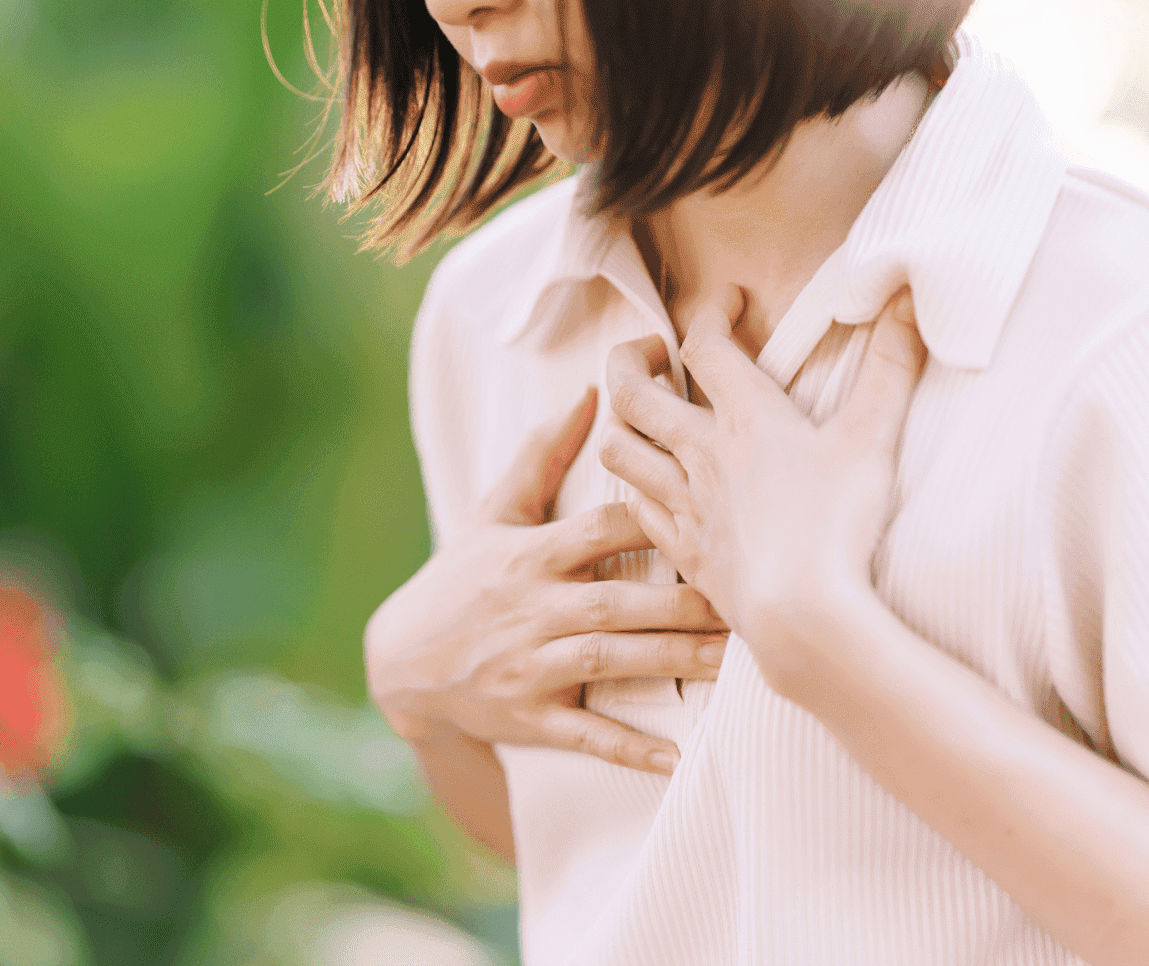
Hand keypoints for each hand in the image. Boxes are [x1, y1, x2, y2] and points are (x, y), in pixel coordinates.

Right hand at [366, 387, 727, 773]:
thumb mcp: (493, 513)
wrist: (400, 663)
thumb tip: (591, 392)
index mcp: (529, 555)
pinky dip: (629, 747)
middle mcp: (531, 609)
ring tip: (733, 663)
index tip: (711, 514)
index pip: (598, 530)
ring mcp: (530, 666)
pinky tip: (677, 755)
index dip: (653, 520)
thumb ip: (543, 454)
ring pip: (610, 662)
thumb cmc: (461, 578)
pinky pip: (585, 734)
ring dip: (672, 662)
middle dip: (682, 603)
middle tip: (747, 598)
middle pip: (616, 601)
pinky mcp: (530, 716)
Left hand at [598, 288, 925, 697]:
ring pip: (619, 450)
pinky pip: (635, 509)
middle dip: (628, 359)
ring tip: (636, 415)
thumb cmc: (838, 525)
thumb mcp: (872, 436)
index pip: (704, 344)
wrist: (803, 613)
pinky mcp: (684, 550)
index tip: (728, 300)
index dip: (711, 311)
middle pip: (632, 392)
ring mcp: (685, 504)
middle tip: (649, 351)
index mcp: (745, 417)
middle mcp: (701, 453)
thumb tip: (907, 292)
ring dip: (618, 424)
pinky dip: (634, 489)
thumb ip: (892, 364)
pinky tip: (650, 489)